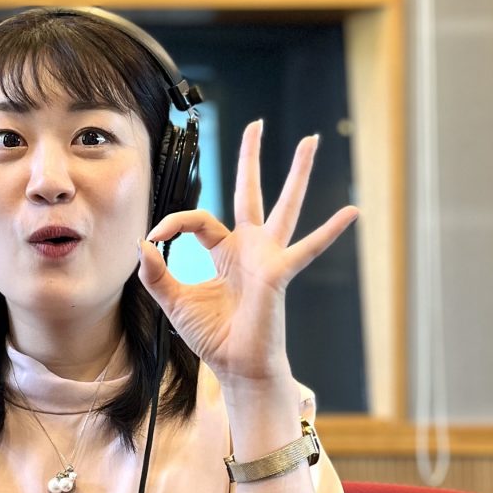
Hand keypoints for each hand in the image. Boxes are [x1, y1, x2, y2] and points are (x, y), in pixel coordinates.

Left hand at [136, 121, 357, 388]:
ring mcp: (268, 257)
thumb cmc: (213, 337)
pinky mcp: (279, 273)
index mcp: (225, 252)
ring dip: (297, 173)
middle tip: (255, 125)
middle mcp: (250, 248)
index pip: (198, 220)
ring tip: (310, 140)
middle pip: (250, 192)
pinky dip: (330, 231)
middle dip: (251, 158)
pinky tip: (351, 211)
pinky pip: (307, 248)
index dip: (173, 223)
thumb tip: (141, 244)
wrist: (236, 368)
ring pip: (284, 206)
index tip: (154, 237)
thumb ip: (156, 274)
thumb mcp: (174, 302)